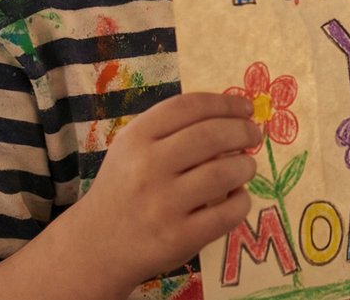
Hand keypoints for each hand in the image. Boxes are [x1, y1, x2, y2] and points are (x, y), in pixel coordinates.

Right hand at [68, 92, 260, 290]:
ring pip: (224, 173)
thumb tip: (232, 116)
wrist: (97, 247)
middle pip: (212, 135)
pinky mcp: (180, 238)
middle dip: (243, 131)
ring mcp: (163, 205)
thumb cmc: (124, 188)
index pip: (189, 107)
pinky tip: (237, 198)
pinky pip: (228, 213)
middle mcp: (148, 167)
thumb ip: (173, 129)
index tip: (245, 108)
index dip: (225, 103)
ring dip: (246, 165)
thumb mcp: (133, 148)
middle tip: (253, 136)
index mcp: (136, 138)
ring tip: (245, 167)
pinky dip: (242, 201)